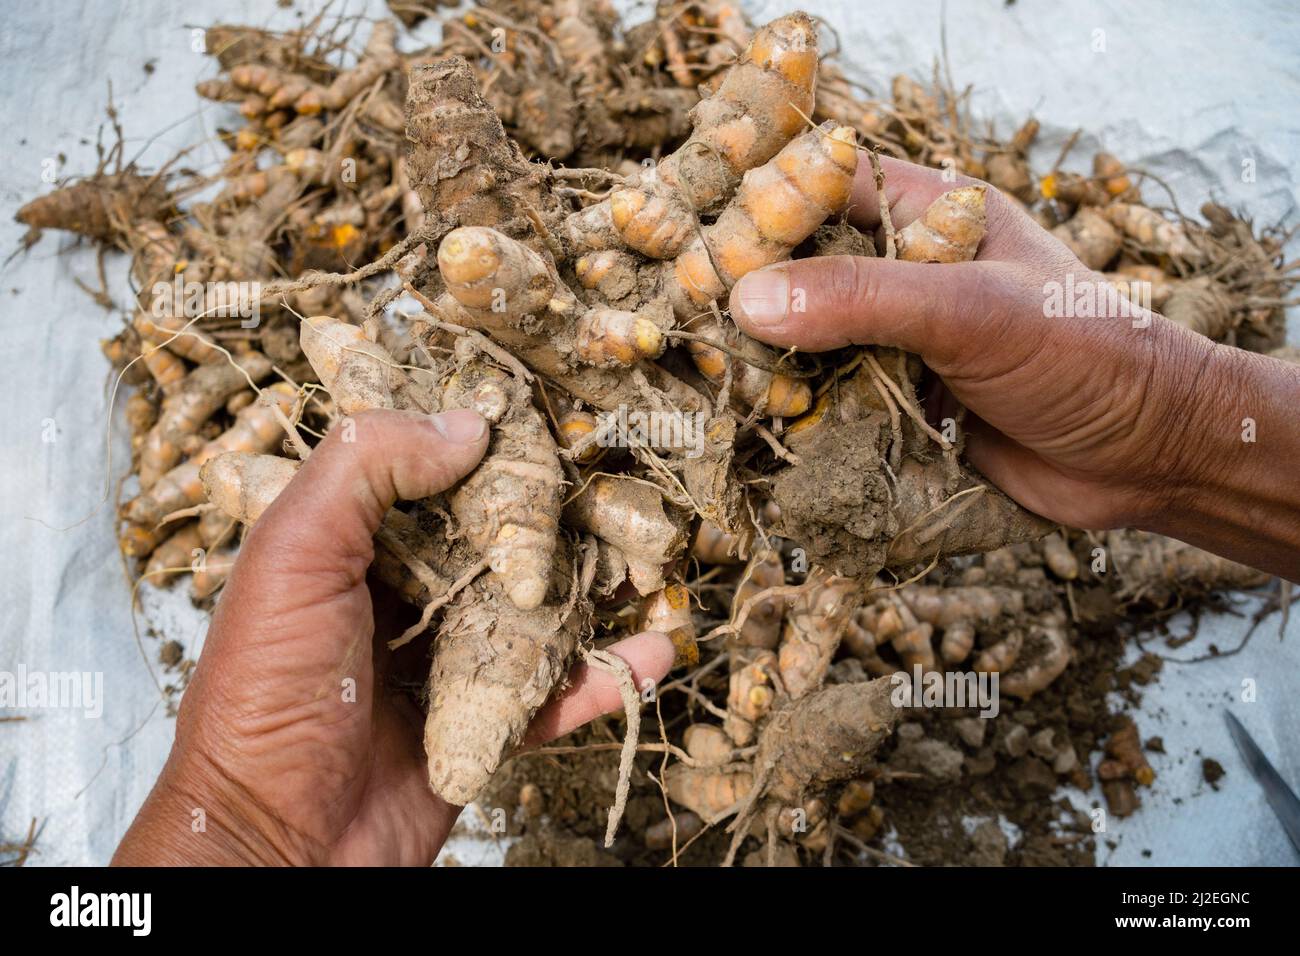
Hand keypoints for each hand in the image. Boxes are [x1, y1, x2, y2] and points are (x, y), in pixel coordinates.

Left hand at [113, 409, 674, 866]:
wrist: (274, 843)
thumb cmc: (263, 694)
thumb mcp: (293, 554)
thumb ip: (365, 469)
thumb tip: (467, 424)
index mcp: (352, 548)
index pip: (428, 477)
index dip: (482, 444)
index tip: (545, 412)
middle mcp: (405, 598)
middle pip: (498, 543)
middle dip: (558, 519)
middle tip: (625, 484)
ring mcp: (448, 663)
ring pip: (538, 613)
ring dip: (598, 591)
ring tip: (656, 562)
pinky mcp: (484, 726)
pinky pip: (557, 693)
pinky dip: (605, 675)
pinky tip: (654, 652)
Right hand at [728, 156, 1223, 531]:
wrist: (1151, 456)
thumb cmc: (1085, 354)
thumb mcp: (974, 311)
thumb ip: (863, 302)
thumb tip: (747, 300)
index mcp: (935, 217)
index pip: (828, 190)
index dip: (764, 209)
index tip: (698, 243)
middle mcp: (914, 274)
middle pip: (809, 271)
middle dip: (754, 297)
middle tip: (686, 321)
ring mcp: (908, 341)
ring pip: (816, 341)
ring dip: (773, 363)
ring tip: (709, 380)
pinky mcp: (907, 402)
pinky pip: (838, 400)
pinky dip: (803, 413)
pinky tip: (760, 426)